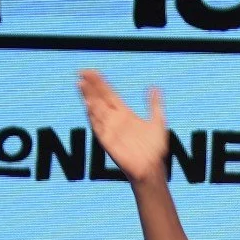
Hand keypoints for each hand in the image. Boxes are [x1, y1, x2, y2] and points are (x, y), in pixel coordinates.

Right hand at [78, 69, 167, 183]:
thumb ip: (154, 104)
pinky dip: (93, 116)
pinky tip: (89, 104)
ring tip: (82, 84)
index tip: (91, 71)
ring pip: (96, 110)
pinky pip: (98, 127)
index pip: (109, 94)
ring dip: (89, 97)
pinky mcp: (107, 141)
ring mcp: (110, 130)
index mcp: (124, 114)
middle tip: (82, 72)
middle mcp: (114, 120)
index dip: (100, 83)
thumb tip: (154, 87)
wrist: (152, 169)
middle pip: (100, 99)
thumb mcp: (157, 121)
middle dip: (92, 87)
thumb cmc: (154, 149)